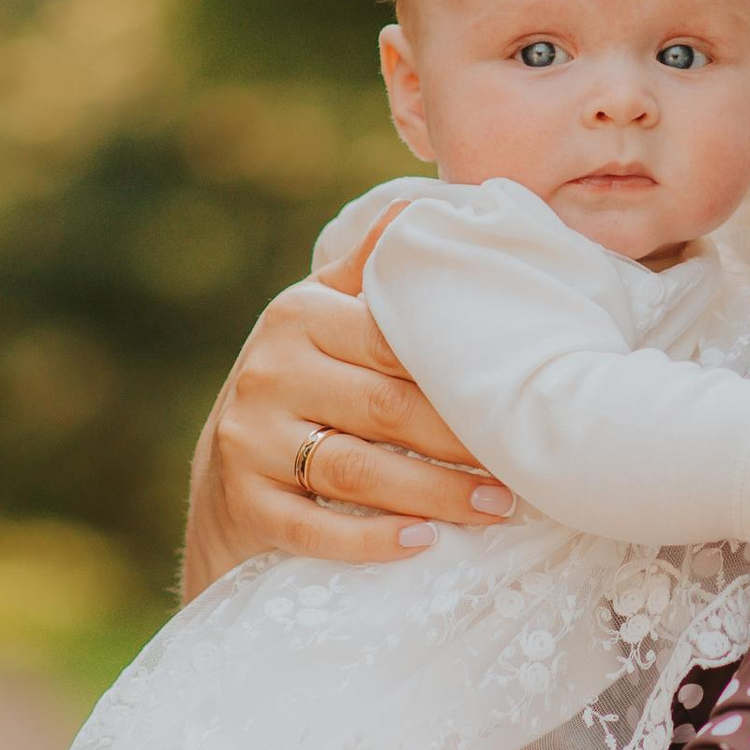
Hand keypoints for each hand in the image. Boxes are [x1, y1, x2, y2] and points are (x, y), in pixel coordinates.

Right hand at [184, 213, 513, 592]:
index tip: (523, 396)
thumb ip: (369, 270)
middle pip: (385, 409)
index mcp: (298, 316)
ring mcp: (250, 441)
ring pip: (358, 472)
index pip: (394, 342)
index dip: (460, 374)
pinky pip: (316, 529)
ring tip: (498, 509)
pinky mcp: (245, 504)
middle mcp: (268, 372)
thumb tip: (418, 205)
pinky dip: (374, 541)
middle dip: (462, 442)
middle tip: (525, 465)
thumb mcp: (323, 319)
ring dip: (436, 495)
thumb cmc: (302, 389)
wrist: (224, 483)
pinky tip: (426, 544)